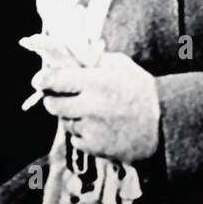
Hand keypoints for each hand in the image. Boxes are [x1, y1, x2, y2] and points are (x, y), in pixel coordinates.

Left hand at [34, 51, 159, 164]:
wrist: (164, 125)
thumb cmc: (143, 92)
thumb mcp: (122, 66)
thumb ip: (95, 60)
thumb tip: (69, 56)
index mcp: (96, 82)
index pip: (55, 80)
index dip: (42, 79)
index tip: (39, 80)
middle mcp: (90, 106)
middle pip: (53, 104)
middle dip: (54, 99)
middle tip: (63, 96)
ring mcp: (91, 129)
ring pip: (65, 122)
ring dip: (71, 117)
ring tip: (92, 113)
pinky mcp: (93, 147)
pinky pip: (76, 139)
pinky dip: (82, 134)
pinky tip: (100, 128)